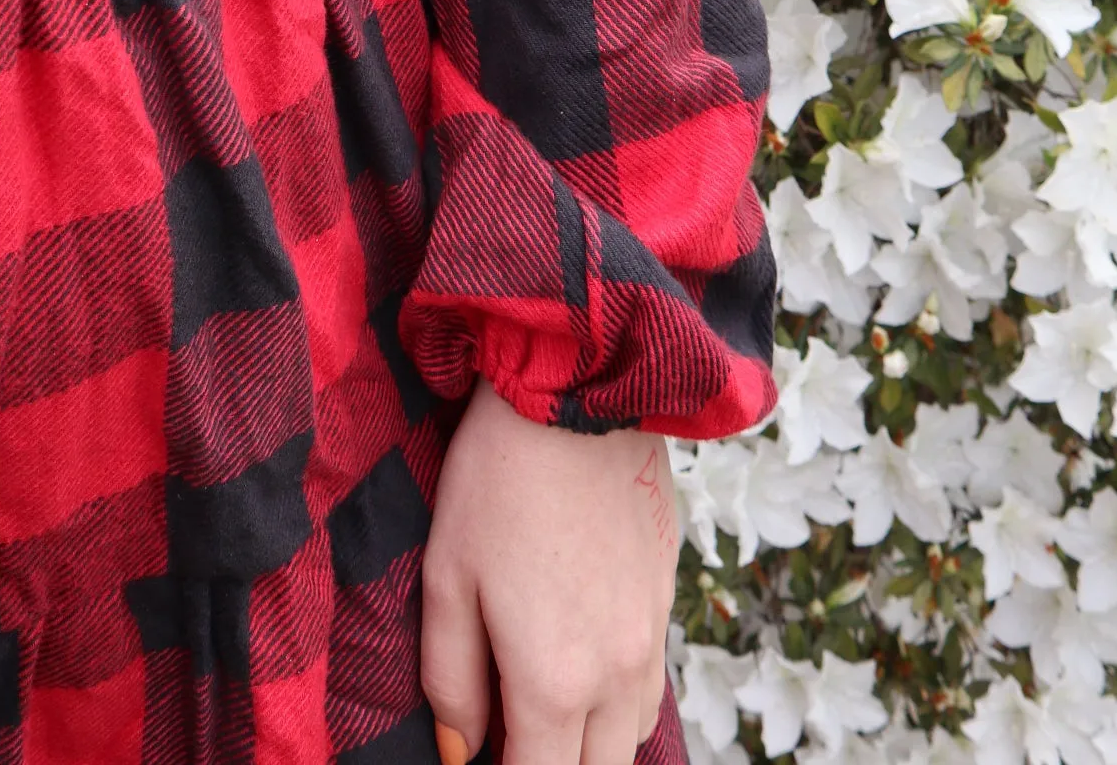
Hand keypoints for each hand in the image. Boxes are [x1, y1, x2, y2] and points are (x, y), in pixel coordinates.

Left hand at [421, 377, 678, 764]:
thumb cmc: (497, 478)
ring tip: (544, 708)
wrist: (580, 388)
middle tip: (509, 735)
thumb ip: (452, 679)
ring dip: (592, 743)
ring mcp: (652, 632)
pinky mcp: (669, 590)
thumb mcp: (447, 578)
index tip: (480, 762)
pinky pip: (650, 679)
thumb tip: (460, 752)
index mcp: (555, 681)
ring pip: (632, 735)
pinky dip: (619, 697)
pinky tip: (582, 660)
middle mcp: (617, 672)